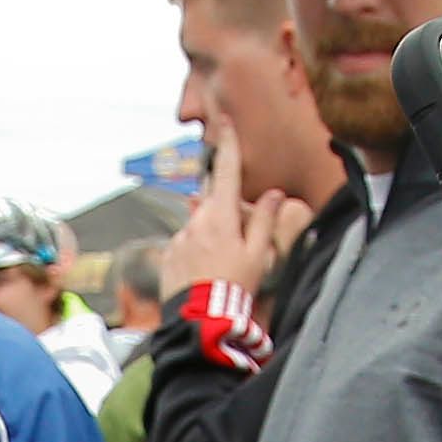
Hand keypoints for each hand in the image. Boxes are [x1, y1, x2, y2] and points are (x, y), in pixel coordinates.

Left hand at [162, 126, 313, 301]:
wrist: (200, 319)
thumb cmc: (235, 286)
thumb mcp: (258, 254)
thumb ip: (265, 221)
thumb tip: (273, 195)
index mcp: (221, 215)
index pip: (227, 171)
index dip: (228, 144)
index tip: (225, 122)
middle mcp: (195, 220)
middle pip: (214, 202)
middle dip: (228, 212)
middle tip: (239, 243)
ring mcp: (179, 237)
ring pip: (200, 226)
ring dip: (212, 237)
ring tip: (222, 269)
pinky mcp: (168, 254)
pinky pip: (187, 245)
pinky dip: (197, 253)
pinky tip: (205, 275)